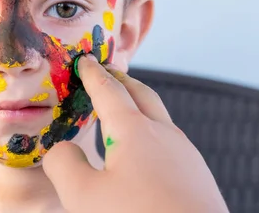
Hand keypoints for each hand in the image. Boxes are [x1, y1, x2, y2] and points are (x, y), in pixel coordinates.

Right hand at [43, 55, 228, 212]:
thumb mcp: (83, 196)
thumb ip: (63, 164)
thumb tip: (61, 149)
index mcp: (134, 130)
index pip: (108, 90)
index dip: (92, 74)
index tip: (84, 61)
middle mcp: (164, 133)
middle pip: (141, 93)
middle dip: (120, 80)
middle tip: (105, 73)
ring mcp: (185, 153)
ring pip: (158, 116)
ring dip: (137, 105)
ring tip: (121, 110)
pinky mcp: (197, 175)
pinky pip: (169, 140)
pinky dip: (150, 130)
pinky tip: (143, 153)